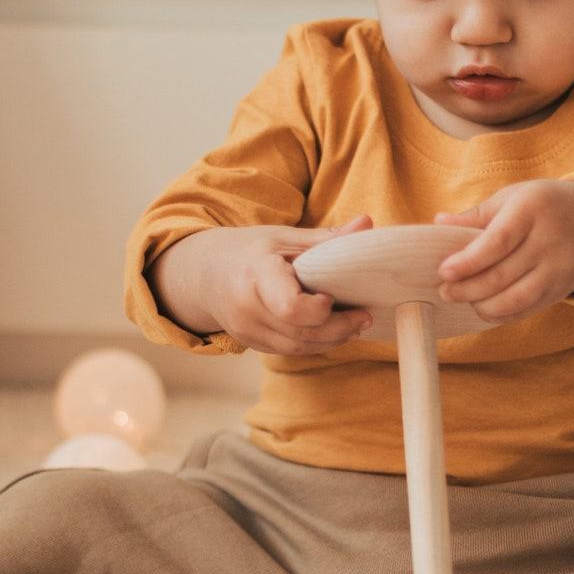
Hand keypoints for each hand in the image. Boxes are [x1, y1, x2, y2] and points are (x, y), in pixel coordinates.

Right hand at [203, 215, 377, 355]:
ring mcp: (246, 331)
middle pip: (301, 332)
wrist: (204, 274)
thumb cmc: (250, 251)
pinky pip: (289, 350)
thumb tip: (368, 223)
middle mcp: (246, 308)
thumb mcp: (284, 238)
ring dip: (332, 339)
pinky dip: (314, 343)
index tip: (334, 295)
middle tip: (364, 316)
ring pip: (298, 347)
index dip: (320, 308)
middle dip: (339, 327)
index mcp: (256, 275)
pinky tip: (332, 331)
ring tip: (355, 324)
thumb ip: (327, 238)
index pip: (291, 307)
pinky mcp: (250, 344)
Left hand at [433, 179, 573, 323]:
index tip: (444, 272)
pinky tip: (485, 309)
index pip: (497, 242)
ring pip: (517, 298)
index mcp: (532, 209)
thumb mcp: (514, 197)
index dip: (468, 261)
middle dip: (467, 289)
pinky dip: (503, 314)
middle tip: (445, 291)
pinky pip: (529, 309)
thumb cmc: (545, 205)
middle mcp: (550, 240)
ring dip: (484, 306)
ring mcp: (560, 268)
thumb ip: (477, 214)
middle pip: (502, 275)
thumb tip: (439, 223)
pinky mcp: (563, 289)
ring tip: (463, 300)